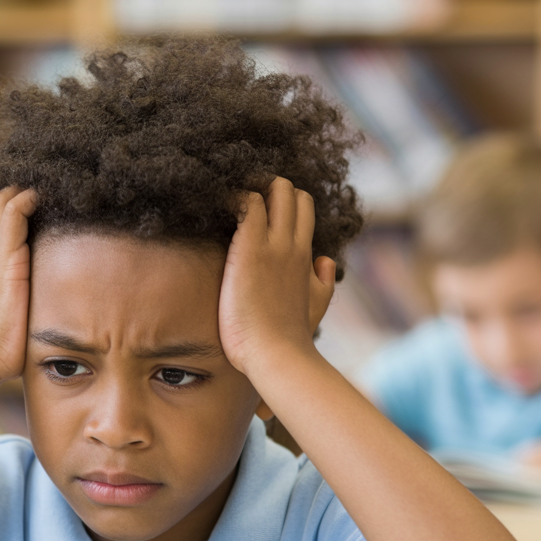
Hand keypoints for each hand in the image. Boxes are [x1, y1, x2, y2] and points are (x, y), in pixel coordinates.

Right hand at [0, 186, 37, 382]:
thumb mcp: (15, 317)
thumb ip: (27, 305)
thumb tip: (45, 314)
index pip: (3, 223)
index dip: (17, 203)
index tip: (40, 193)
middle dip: (20, 187)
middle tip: (46, 179)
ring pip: (4, 204)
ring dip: (25, 187)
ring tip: (49, 176)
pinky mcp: (7, 261)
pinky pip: (14, 217)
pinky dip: (26, 199)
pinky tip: (42, 193)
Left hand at [217, 177, 336, 377]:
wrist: (277, 354)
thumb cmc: (289, 337)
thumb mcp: (316, 305)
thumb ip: (322, 282)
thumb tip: (325, 260)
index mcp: (306, 256)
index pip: (303, 211)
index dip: (284, 203)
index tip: (260, 209)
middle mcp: (294, 244)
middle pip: (292, 193)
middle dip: (268, 188)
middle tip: (241, 201)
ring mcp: (274, 244)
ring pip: (275, 189)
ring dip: (251, 186)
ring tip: (225, 199)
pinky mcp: (250, 248)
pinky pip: (247, 202)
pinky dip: (232, 196)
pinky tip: (215, 205)